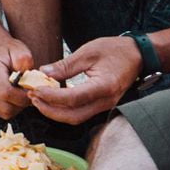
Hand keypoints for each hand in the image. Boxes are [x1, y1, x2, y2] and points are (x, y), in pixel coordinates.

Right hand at [0, 37, 36, 119]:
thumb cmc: (4, 49)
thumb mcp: (20, 51)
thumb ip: (27, 65)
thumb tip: (32, 83)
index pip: (7, 93)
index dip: (23, 97)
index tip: (32, 91)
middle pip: (6, 108)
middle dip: (21, 103)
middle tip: (26, 92)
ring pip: (3, 112)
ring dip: (15, 105)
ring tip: (17, 91)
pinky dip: (7, 105)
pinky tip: (8, 93)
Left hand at [29, 35, 143, 123]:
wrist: (138, 56)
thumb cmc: (115, 50)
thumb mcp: (88, 52)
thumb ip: (66, 65)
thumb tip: (43, 73)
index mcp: (104, 87)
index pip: (73, 99)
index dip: (51, 97)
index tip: (34, 90)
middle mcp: (106, 102)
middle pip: (73, 116)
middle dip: (49, 110)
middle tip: (32, 97)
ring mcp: (106, 106)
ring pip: (76, 118)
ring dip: (55, 112)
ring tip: (38, 99)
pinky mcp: (103, 106)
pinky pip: (81, 114)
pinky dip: (64, 110)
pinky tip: (52, 100)